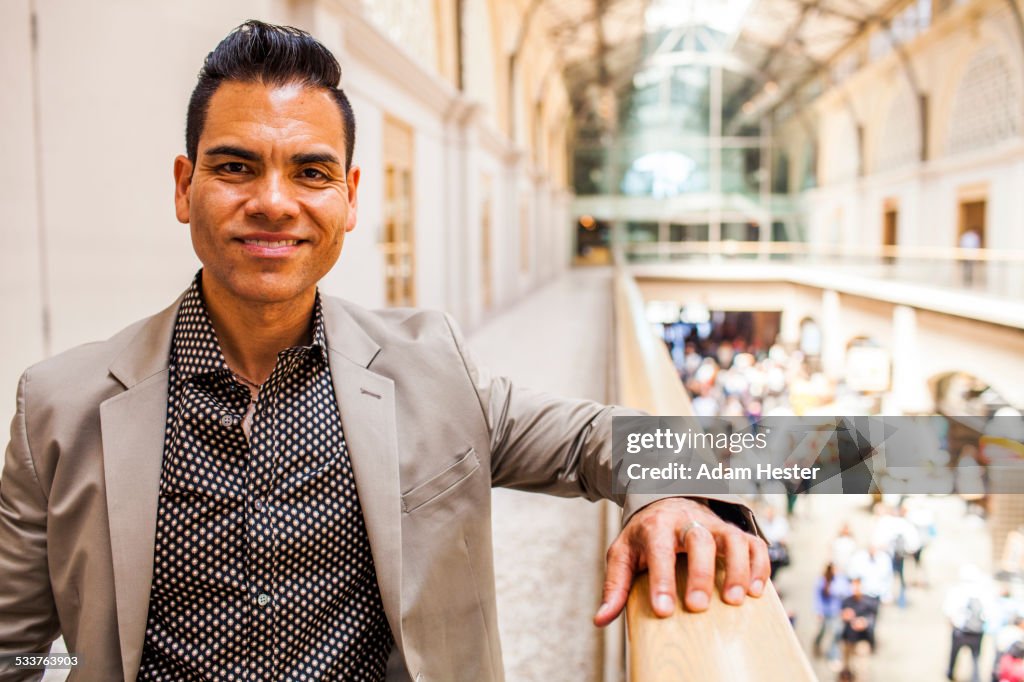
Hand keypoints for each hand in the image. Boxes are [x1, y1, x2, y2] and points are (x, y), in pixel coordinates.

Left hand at [593, 497, 768, 625]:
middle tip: (698, 607)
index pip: (659, 548)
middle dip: (700, 574)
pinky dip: (759, 565)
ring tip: (735, 600)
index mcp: (655, 526)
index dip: (661, 579)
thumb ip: (615, 585)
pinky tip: (755, 592)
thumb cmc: (644, 536)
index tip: (663, 610)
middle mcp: (687, 522)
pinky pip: (753, 543)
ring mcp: (714, 526)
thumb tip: (601, 619)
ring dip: (736, 568)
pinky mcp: (734, 532)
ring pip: (732, 538)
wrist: (666, 503)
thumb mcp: (622, 554)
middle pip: (698, 539)